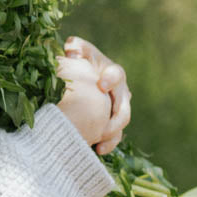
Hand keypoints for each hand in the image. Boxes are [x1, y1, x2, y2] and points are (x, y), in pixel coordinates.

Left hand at [59, 36, 131, 155]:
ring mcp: (117, 109)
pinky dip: (107, 144)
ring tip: (99, 141)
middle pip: (124, 106)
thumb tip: (72, 51)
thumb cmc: (77, 62)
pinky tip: (96, 150)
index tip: (101, 85)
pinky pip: (114, 136)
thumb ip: (75, 46)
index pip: (117, 75)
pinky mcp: (111, 124)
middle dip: (116, 115)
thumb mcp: (77, 50)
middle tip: (104, 123)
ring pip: (121, 123)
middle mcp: (119, 92)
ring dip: (112, 133)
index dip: (111, 80)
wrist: (78, 80)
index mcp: (112, 72)